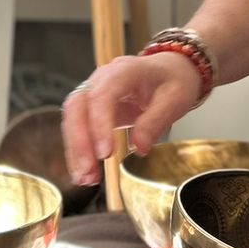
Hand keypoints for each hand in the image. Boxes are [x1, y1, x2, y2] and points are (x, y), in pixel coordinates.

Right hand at [61, 52, 203, 186]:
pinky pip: (78, 128)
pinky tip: (85, 172)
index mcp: (123, 71)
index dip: (99, 124)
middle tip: (89, 171)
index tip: (104, 153)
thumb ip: (155, 122)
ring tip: (86, 178)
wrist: (170, 69)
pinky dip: (78, 151)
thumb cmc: (173, 80)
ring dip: (76, 150)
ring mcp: (93, 92)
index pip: (101, 96)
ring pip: (73, 119)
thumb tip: (139, 148)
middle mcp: (101, 79)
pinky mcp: (92, 108)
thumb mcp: (175, 99)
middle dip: (79, 142)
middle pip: (77, 107)